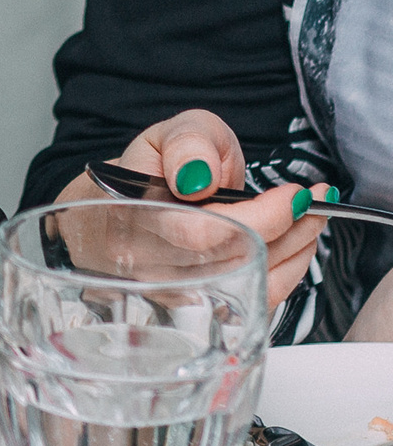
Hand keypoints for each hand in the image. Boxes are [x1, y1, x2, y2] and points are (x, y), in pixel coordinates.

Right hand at [56, 110, 329, 305]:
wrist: (134, 208)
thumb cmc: (155, 170)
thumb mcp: (169, 135)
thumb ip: (186, 143)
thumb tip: (199, 177)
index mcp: (131, 218)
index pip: (199, 234)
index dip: (259, 217)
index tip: (292, 194)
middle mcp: (147, 267)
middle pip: (233, 263)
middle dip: (290, 230)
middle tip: (314, 200)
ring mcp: (175, 295)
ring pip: (251, 285)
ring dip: (296, 250)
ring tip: (311, 216)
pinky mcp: (204, 310)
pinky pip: (257, 300)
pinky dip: (289, 271)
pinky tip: (298, 243)